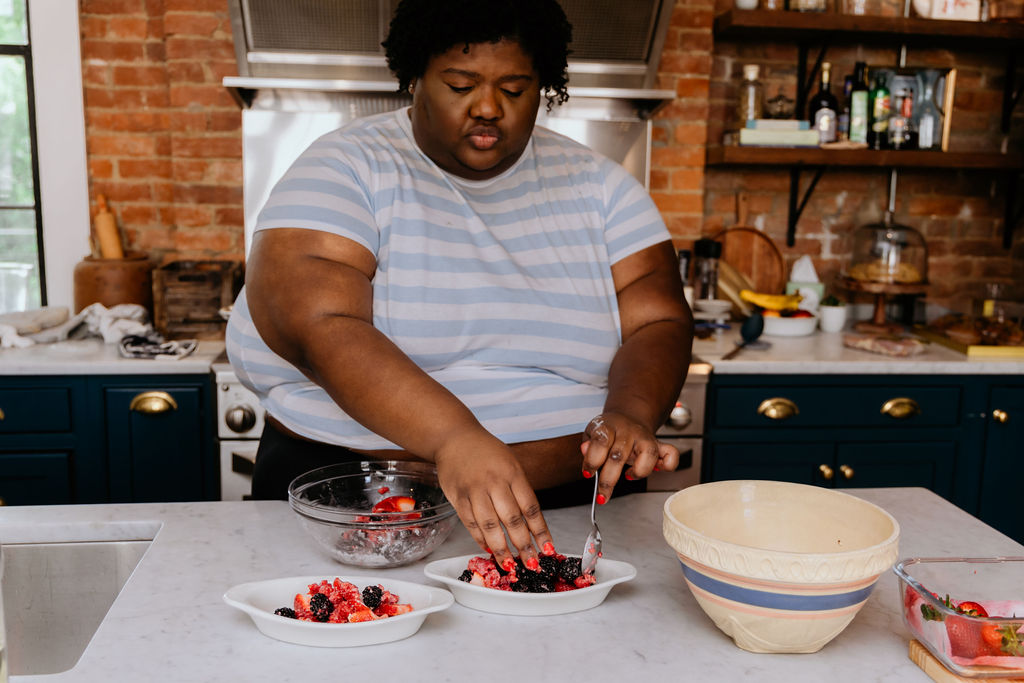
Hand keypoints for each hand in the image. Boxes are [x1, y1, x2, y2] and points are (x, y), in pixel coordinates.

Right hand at [433, 432, 554, 571]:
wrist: (454, 437)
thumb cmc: (486, 452)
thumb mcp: (510, 464)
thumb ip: (520, 491)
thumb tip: (532, 525)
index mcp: (513, 473)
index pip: (531, 507)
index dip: (541, 531)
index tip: (548, 548)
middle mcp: (494, 482)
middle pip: (512, 520)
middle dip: (523, 545)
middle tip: (531, 563)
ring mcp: (474, 490)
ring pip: (490, 526)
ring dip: (501, 549)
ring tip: (509, 564)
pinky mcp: (457, 498)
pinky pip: (471, 523)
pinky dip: (480, 539)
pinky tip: (488, 549)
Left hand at [580, 412, 678, 503]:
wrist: (627, 417)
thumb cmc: (608, 431)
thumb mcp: (592, 433)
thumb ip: (588, 444)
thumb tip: (584, 450)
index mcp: (609, 426)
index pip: (601, 441)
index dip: (592, 460)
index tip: (588, 474)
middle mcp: (628, 431)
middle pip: (619, 455)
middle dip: (609, 480)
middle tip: (601, 495)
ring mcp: (645, 437)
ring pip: (648, 453)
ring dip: (638, 472)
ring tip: (628, 477)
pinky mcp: (658, 444)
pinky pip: (671, 454)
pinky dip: (667, 466)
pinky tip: (655, 470)